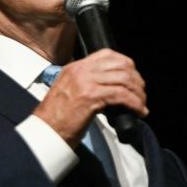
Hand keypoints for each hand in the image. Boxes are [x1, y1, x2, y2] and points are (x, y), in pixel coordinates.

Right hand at [32, 49, 147, 147]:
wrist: (46, 131)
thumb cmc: (57, 117)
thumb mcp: (69, 91)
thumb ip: (86, 83)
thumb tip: (111, 87)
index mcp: (75, 67)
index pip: (107, 54)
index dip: (126, 65)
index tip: (133, 78)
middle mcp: (81, 70)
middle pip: (120, 65)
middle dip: (136, 79)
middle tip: (140, 93)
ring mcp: (86, 82)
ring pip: (124, 80)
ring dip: (138, 93)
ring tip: (141, 104)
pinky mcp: (91, 97)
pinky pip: (121, 95)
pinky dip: (135, 103)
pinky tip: (139, 111)